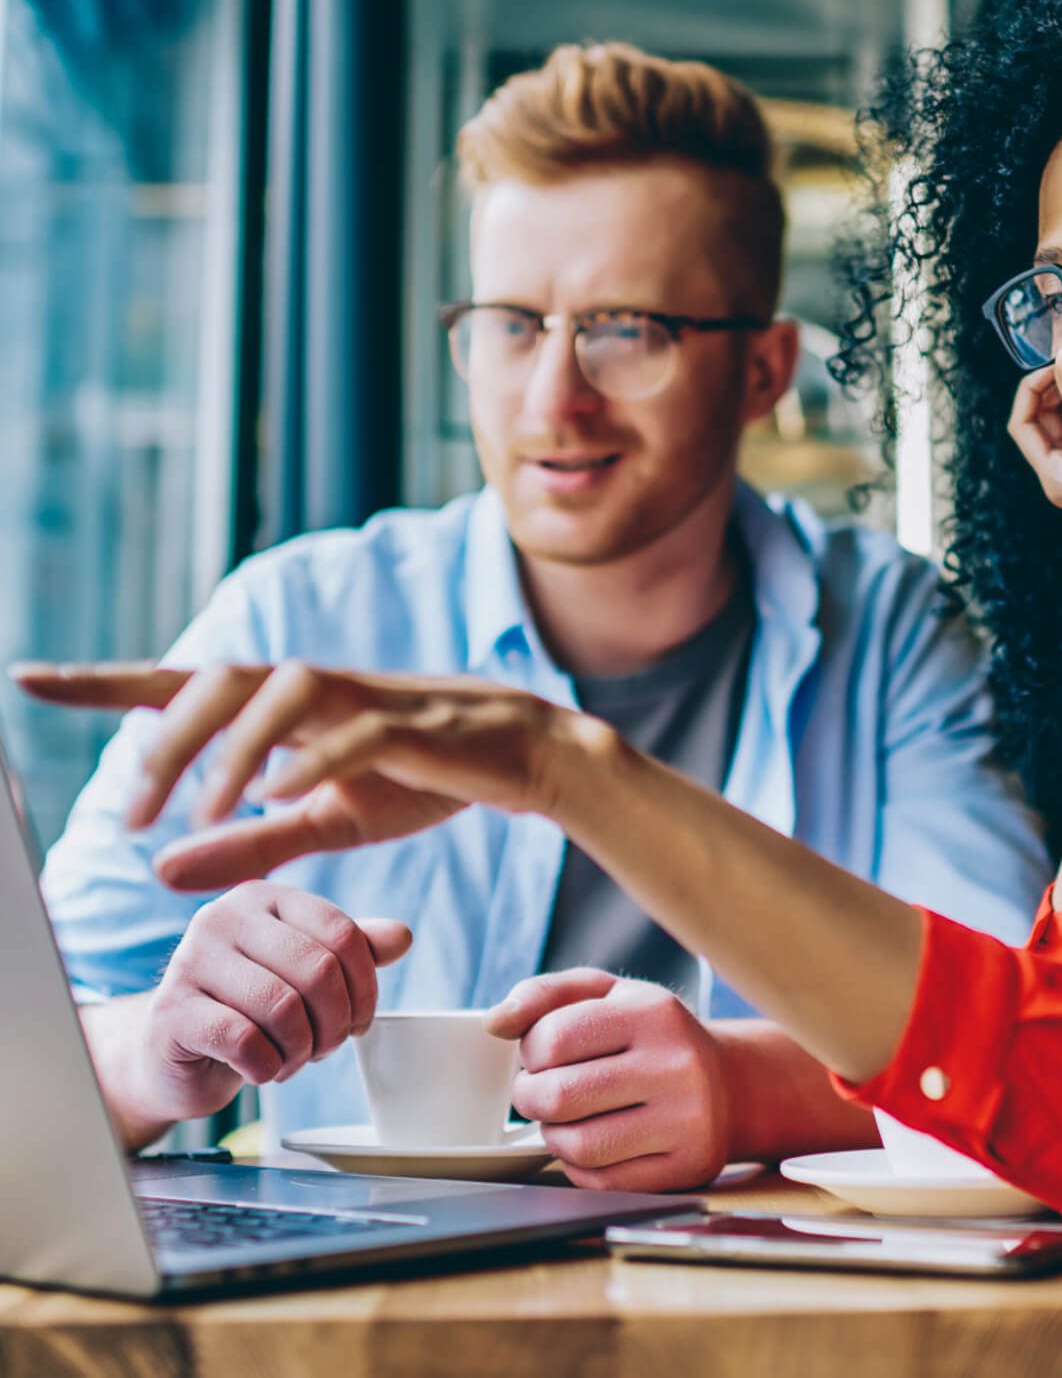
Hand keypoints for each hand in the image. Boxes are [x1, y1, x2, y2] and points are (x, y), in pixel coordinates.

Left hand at [10, 660, 602, 890]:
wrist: (528, 758)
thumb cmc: (425, 780)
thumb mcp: (325, 822)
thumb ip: (246, 844)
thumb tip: (158, 868)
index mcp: (290, 706)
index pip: (185, 683)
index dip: (106, 681)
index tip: (29, 679)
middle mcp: (321, 688)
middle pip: (223, 676)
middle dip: (166, 738)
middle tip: (132, 813)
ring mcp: (371, 698)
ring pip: (286, 689)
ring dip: (234, 746)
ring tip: (204, 811)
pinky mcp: (421, 726)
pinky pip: (357, 729)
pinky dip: (312, 757)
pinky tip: (278, 794)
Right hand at [128, 882, 409, 1122]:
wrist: (173, 1055)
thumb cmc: (248, 1009)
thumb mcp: (303, 973)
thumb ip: (351, 952)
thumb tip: (403, 936)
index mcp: (265, 898)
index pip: (341, 932)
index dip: (365, 986)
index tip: (360, 1021)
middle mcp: (224, 918)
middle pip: (317, 970)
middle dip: (335, 1023)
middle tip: (326, 1048)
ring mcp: (190, 961)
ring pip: (283, 1007)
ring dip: (302, 1049)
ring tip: (293, 1059)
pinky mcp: (170, 1011)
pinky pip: (244, 1041)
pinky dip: (267, 1067)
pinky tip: (261, 1070)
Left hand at [488, 969, 729, 1192]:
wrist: (731, 1084)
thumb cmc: (652, 1035)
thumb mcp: (608, 994)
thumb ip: (546, 995)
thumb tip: (494, 1022)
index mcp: (652, 1012)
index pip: (554, 1037)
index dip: (531, 1051)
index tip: (542, 1054)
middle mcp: (676, 1064)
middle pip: (559, 1096)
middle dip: (531, 1097)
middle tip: (539, 1092)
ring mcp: (686, 1120)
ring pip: (578, 1146)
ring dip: (553, 1135)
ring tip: (565, 1118)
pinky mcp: (687, 1167)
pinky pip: (602, 1182)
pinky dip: (581, 1166)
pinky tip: (594, 1142)